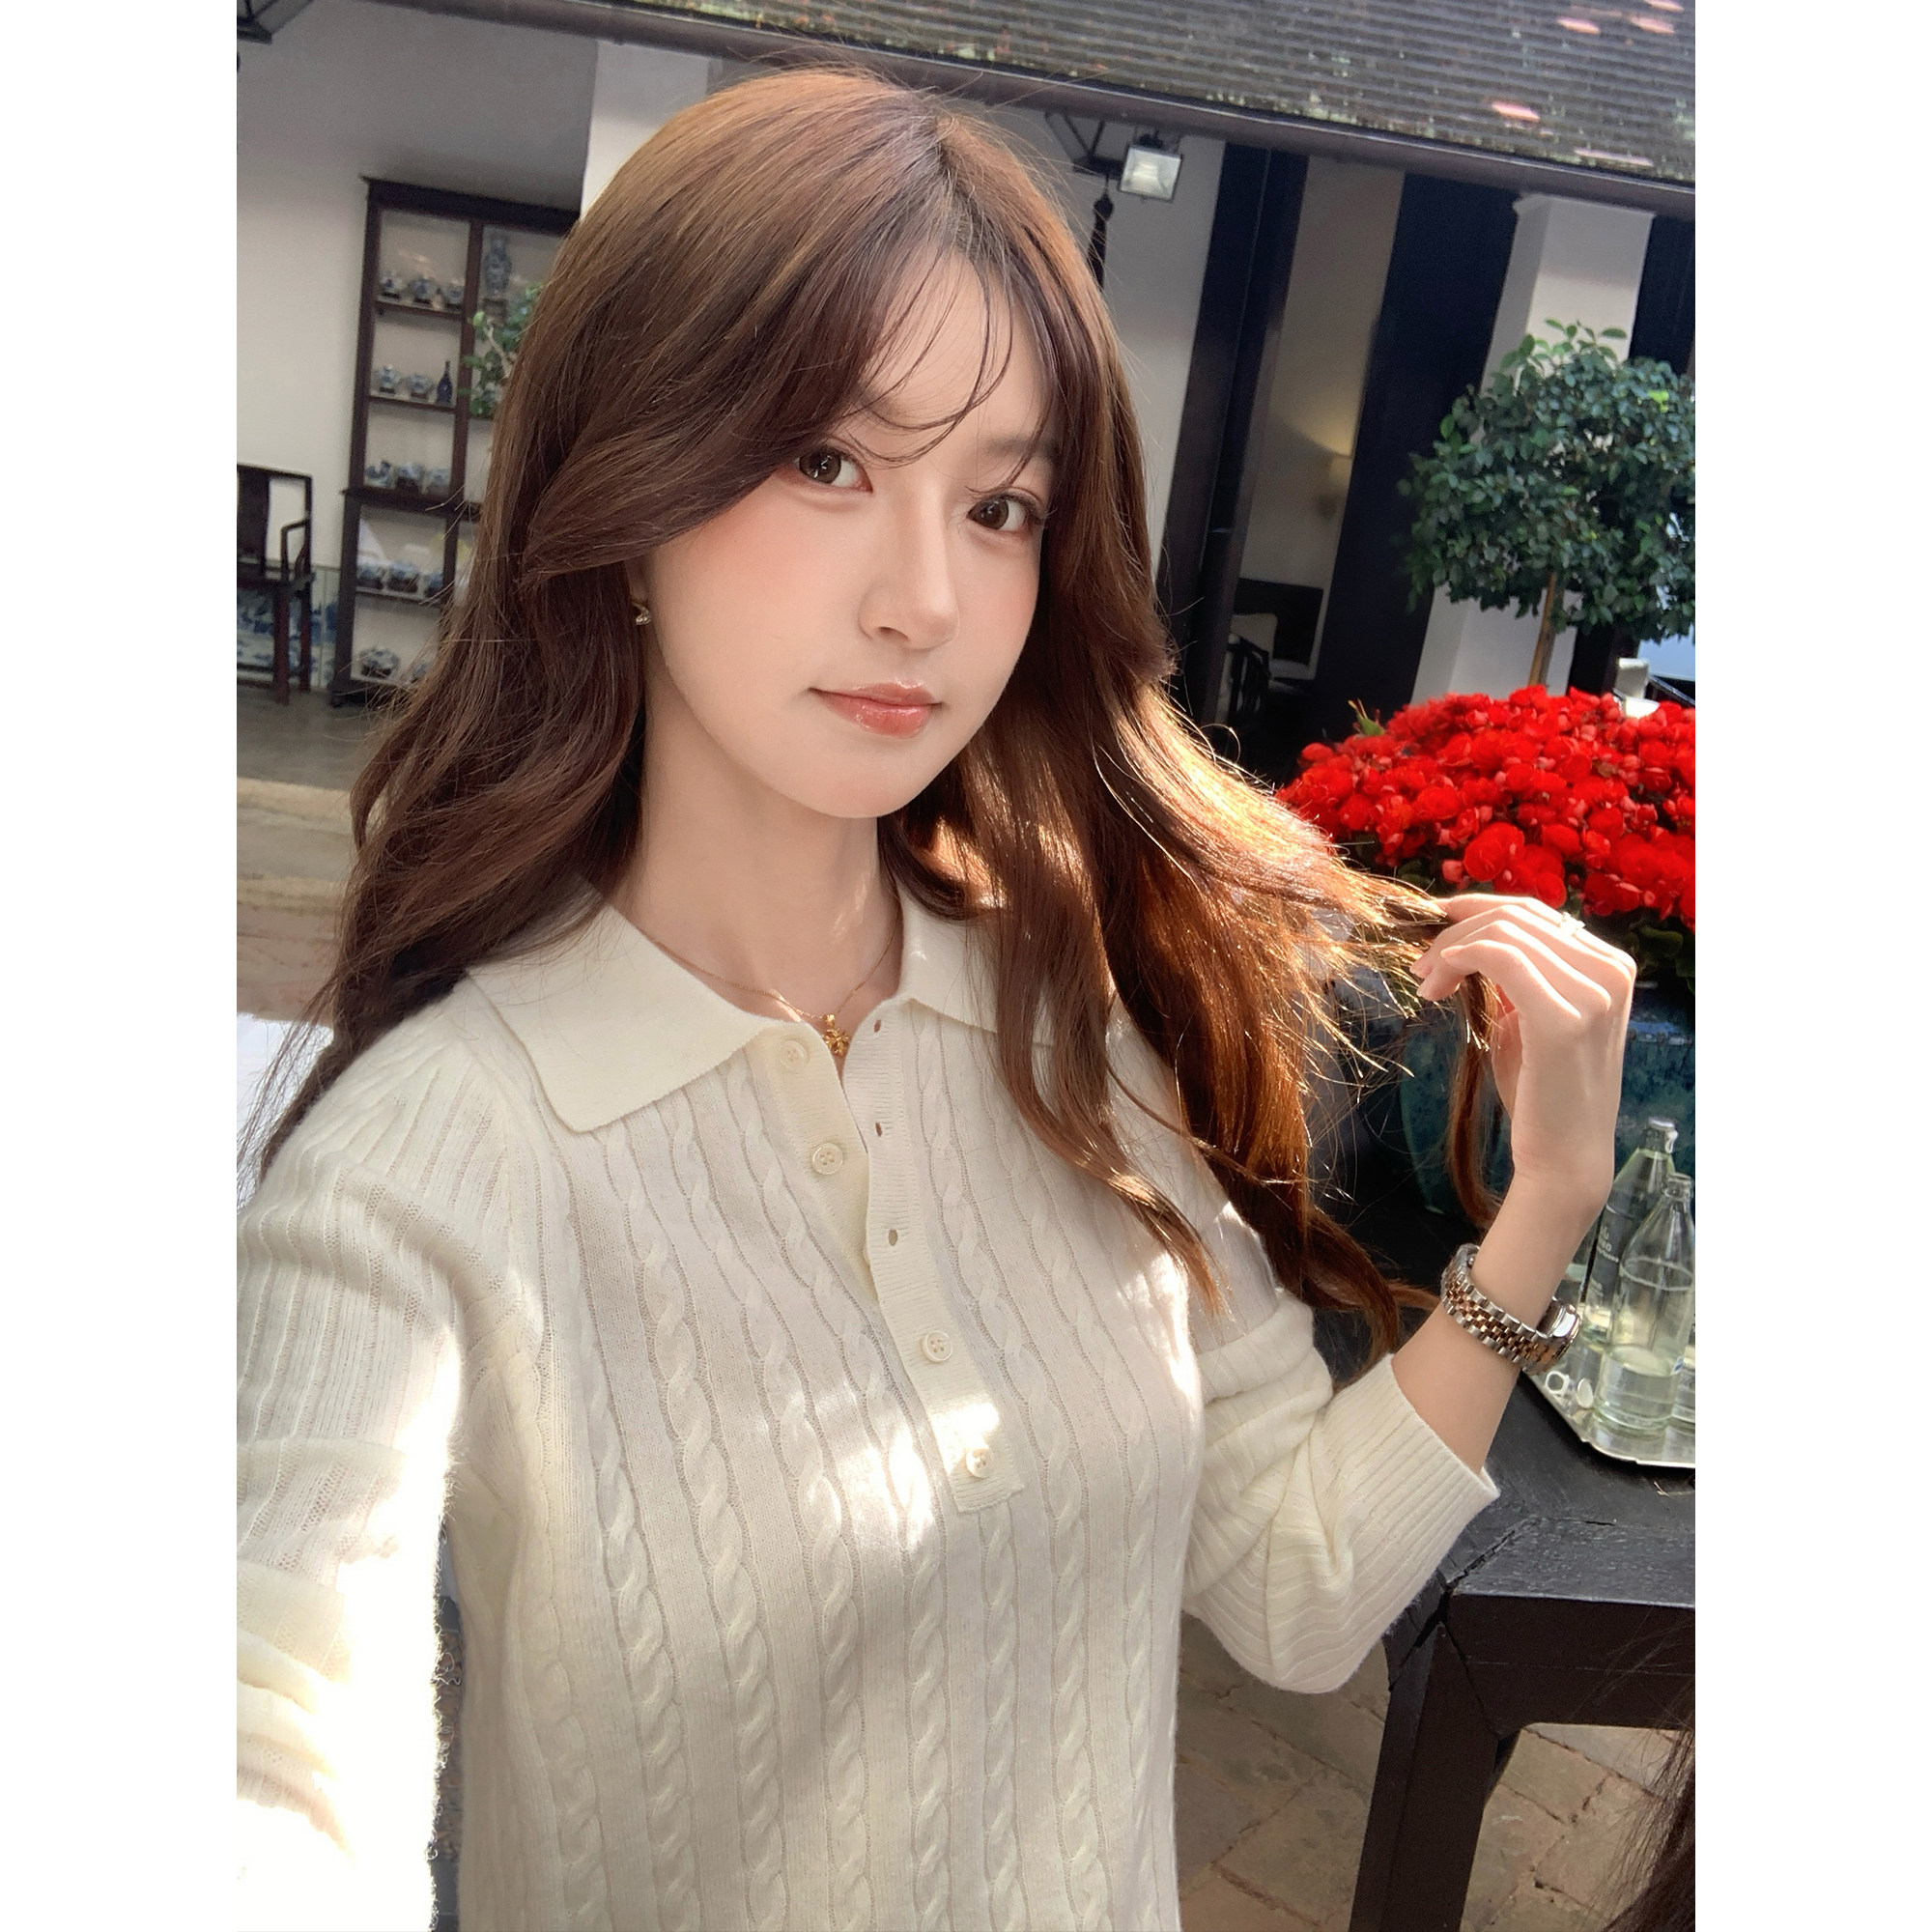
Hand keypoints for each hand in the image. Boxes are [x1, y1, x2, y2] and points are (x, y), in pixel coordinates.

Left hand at [1412, 894, 1634, 1222]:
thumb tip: (1470, 936)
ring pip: (1502, 931)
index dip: (1478, 910)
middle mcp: (1611, 971)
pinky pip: (1498, 956)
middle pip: (1516, 916)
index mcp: (1610, 966)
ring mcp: (1594, 992)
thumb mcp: (1532, 1019)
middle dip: (1457, 931)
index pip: (1536, 912)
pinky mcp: (1564, 1017)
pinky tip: (1436, 988)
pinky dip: (1457, 960)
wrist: (1564, 1158)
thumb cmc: (1542, 1093)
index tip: (1435, 926)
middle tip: (1421, 966)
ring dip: (1450, 949)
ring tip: (1426, 982)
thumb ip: (1518, 976)